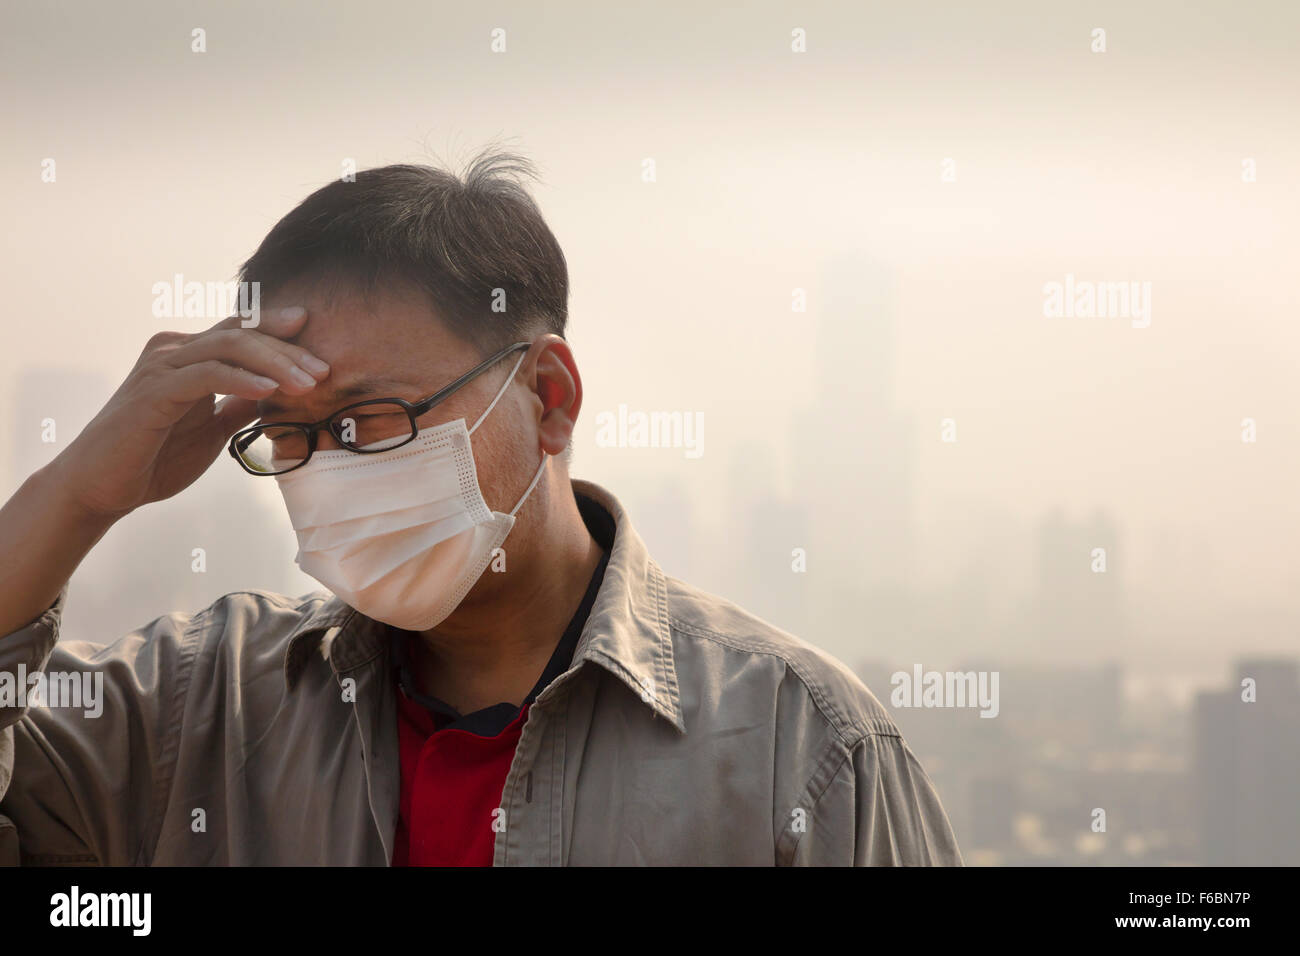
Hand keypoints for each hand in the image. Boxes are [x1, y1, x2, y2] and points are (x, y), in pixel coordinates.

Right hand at [50, 306, 329, 519]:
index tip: (322, 348)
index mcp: (189, 355)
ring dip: (273, 363)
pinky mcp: (153, 391)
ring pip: (228, 348)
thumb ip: (239, 406)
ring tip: (308, 384)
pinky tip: (268, 391)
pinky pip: (205, 375)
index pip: (243, 333)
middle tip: (324, 371)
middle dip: (288, 351)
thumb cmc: (155, 457)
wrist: (104, 487)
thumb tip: (277, 393)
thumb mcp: (212, 429)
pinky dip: (240, 380)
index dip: (283, 335)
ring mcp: (161, 367)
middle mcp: (173, 351)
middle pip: (242, 334)